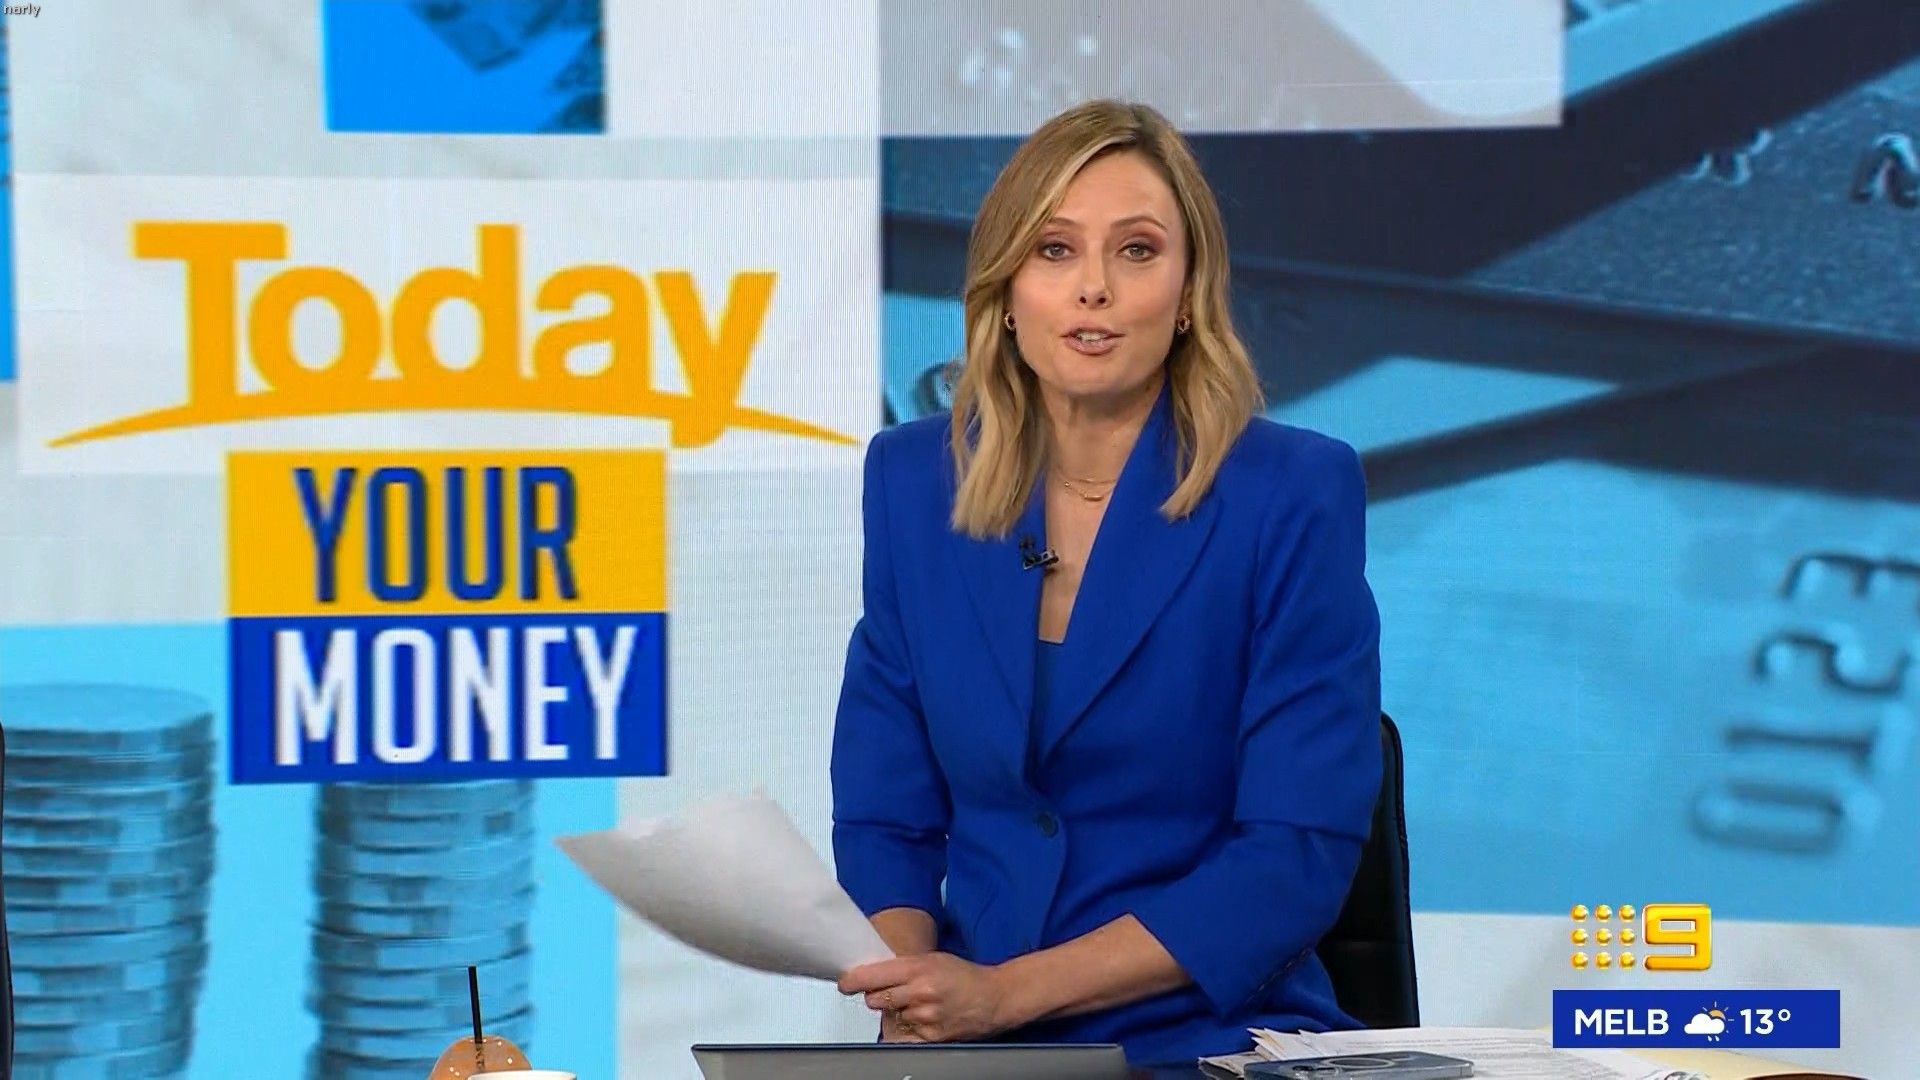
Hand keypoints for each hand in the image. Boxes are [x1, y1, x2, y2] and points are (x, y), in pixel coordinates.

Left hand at [838, 952, 1012, 1043]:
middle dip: (876, 996)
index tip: (845, 984)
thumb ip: (903, 965)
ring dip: (895, 1012)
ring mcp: (924, 1016)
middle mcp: (919, 992)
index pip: (872, 976)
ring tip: (916, 1005)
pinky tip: (920, 1019)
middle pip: (874, 999)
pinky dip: (906, 1029)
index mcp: (918, 968)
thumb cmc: (965, 976)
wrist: (995, 997)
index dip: (852, 981)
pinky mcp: (931, 1036)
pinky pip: (903, 1035)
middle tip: (889, 993)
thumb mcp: (933, 959)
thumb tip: (873, 972)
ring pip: (889, 1018)